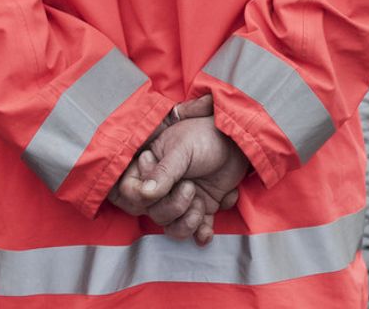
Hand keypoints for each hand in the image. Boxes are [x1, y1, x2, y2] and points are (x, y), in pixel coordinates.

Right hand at [108, 95, 249, 243]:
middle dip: (174, 206)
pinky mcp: (202, 209)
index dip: (141, 197)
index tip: (157, 191)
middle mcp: (164, 187)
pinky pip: (196, 231)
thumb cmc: (206, 137)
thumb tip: (146, 193)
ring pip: (172, 227)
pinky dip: (202, 232)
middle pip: (154, 213)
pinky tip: (208, 229)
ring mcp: (182, 200)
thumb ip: (164, 171)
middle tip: (190, 187)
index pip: (131, 191)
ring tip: (202, 204)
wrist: (237, 142)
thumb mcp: (182, 150)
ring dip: (188, 222)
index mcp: (151, 167)